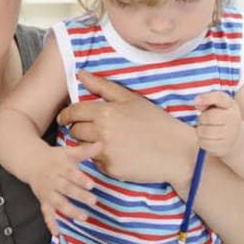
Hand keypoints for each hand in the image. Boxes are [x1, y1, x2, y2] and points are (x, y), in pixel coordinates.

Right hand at [28, 142, 99, 236]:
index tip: (91, 184)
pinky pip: (46, 213)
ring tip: (83, 217)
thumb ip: (85, 150)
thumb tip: (102, 143)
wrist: (31, 162)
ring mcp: (47, 192)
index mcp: (59, 166)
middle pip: (66, 189)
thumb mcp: (68, 152)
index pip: (70, 173)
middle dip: (79, 195)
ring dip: (70, 210)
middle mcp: (52, 180)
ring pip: (58, 203)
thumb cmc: (54, 157)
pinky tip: (57, 233)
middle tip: (93, 201)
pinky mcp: (44, 201)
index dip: (80, 179)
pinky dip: (51, 224)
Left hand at [55, 70, 195, 188]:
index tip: (66, 118)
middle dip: (78, 129)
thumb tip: (80, 74)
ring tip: (106, 140)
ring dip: (88, 144)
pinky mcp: (110, 169)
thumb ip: (102, 86)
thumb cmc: (155, 122)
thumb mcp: (131, 99)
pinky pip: (95, 162)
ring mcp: (105, 153)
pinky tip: (117, 153)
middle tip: (91, 129)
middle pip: (75, 131)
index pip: (73, 112)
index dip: (66, 115)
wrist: (178, 152)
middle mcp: (102, 133)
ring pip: (82, 147)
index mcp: (105, 113)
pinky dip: (101, 158)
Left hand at [195, 91, 241, 156]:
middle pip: (208, 117)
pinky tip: (208, 138)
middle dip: (201, 119)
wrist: (237, 138)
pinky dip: (202, 141)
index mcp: (230, 105)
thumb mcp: (217, 106)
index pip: (219, 97)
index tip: (196, 101)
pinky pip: (205, 143)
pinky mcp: (225, 145)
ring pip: (204, 131)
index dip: (207, 98)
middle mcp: (233, 118)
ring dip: (200, 130)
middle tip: (205, 121)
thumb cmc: (221, 118)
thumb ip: (207, 101)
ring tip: (206, 129)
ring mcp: (231, 133)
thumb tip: (198, 103)